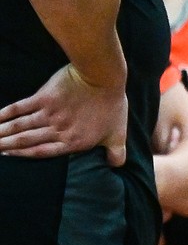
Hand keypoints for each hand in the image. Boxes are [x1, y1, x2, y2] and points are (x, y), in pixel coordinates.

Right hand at [0, 64, 127, 165]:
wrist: (103, 78)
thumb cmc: (112, 105)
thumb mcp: (118, 133)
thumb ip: (116, 152)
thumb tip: (117, 166)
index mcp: (73, 142)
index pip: (42, 152)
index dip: (23, 155)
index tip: (8, 156)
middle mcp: (57, 131)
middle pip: (26, 141)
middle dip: (6, 146)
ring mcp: (49, 115)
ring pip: (19, 127)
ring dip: (1, 133)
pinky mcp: (43, 98)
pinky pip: (19, 108)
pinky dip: (5, 114)